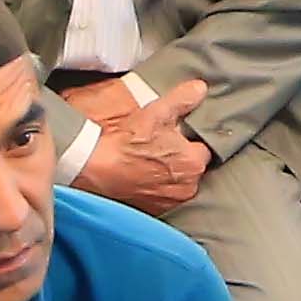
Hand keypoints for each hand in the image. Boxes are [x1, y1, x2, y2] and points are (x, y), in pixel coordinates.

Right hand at [59, 79, 207, 214]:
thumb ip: (183, 99)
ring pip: (178, 184)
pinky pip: (163, 197)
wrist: (95, 167)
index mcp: (193, 163)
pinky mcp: (154, 211)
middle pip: (192, 168)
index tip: (177, 135)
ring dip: (170, 175)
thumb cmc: (128, 142)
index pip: (204, 149)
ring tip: (150, 161)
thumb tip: (201, 88)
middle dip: (182, 158)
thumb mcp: (157, 113)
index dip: (191, 140)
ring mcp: (170, 202)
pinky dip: (156, 188)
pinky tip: (142, 176)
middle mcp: (187, 188)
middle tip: (162, 147)